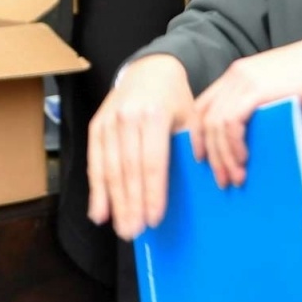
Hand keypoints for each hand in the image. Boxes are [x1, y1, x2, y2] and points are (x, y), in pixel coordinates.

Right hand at [87, 54, 194, 239]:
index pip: (153, 161)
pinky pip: (95, 161)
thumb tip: (207, 171)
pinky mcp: (96, 125)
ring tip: (121, 227)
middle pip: (129, 169)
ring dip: (114, 202)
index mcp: (155, 114)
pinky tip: (99, 211)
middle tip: (134, 232)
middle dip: (131, 203)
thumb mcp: (193, 113)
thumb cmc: (175, 98)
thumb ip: (197, 141)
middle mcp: (128, 117)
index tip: (154, 218)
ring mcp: (109, 121)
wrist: (149, 69)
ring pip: (109, 168)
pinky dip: (96, 188)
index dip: (152, 192)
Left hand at [190, 37, 301, 189]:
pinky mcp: (255, 88)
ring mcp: (243, 80)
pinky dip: (234, 144)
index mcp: (237, 75)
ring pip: (216, 124)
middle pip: (206, 118)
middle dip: (212, 154)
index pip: (203, 106)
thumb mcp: (276, 93)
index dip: (198, 133)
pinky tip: (244, 158)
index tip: (201, 157)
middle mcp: (235, 76)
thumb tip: (253, 144)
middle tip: (222, 179)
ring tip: (236, 176)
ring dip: (224, 155)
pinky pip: (232, 121)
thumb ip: (261, 111)